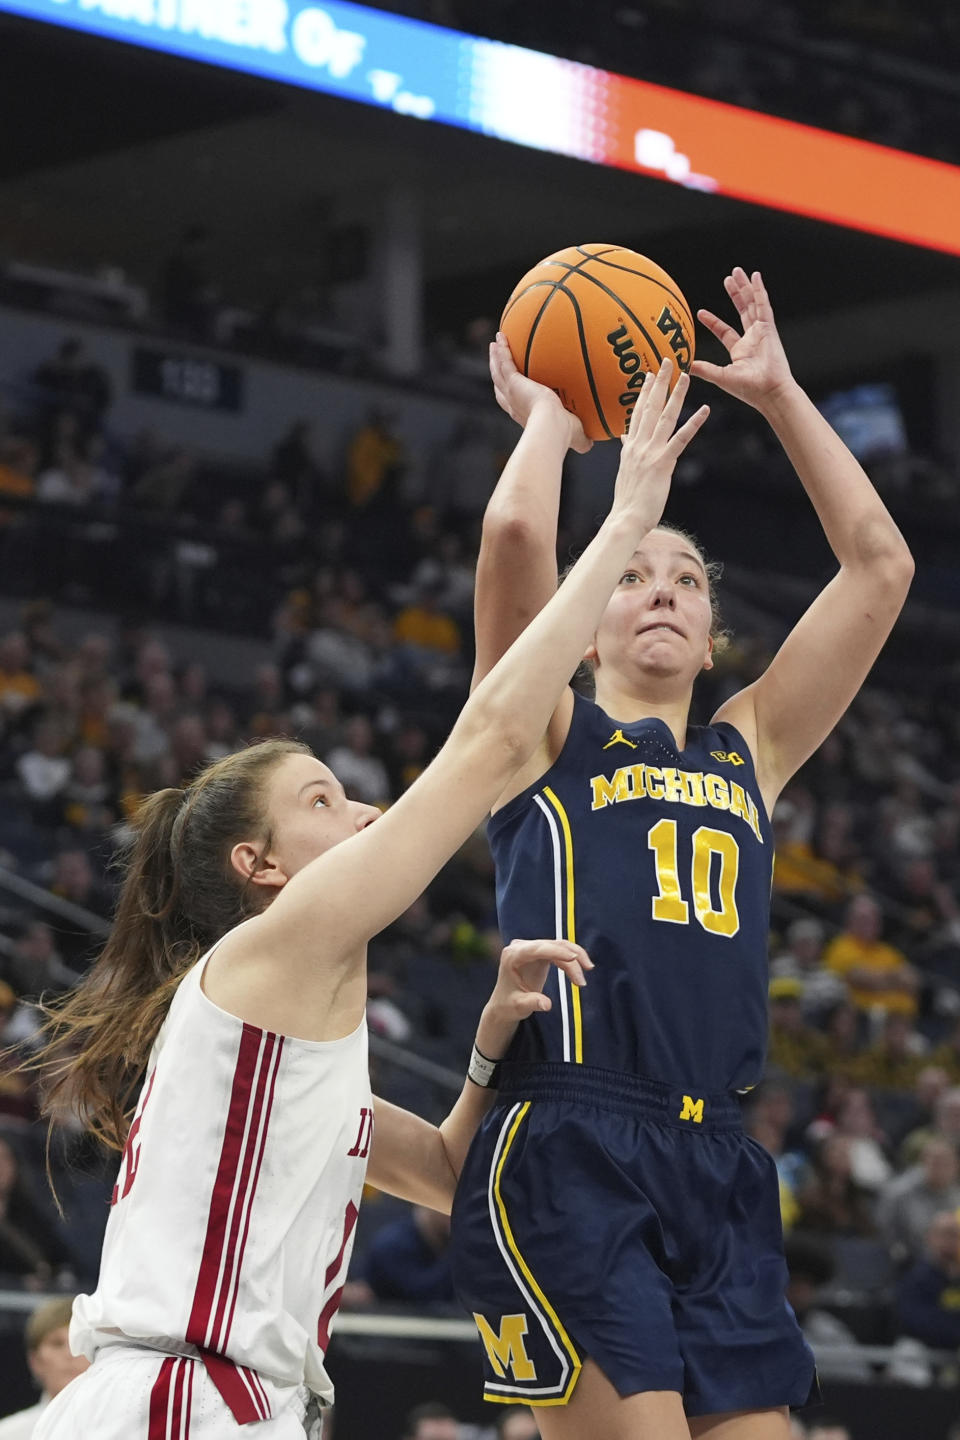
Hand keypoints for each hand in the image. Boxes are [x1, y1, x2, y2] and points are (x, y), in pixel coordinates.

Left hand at [479, 938, 593, 1049]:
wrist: (504, 1005)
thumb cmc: (508, 1006)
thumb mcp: (518, 1007)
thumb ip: (532, 1003)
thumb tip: (547, 1005)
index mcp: (512, 956)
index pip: (537, 948)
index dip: (556, 951)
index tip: (573, 957)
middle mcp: (521, 947)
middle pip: (551, 946)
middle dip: (570, 960)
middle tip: (582, 982)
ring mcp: (531, 948)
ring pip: (558, 946)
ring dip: (575, 958)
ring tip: (586, 974)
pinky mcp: (540, 952)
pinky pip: (559, 951)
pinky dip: (571, 959)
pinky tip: (581, 969)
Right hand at [490, 335, 592, 453]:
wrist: (552, 427)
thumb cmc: (563, 435)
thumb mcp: (574, 435)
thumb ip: (581, 439)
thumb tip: (591, 445)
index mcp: (523, 414)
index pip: (511, 402)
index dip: (509, 393)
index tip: (510, 384)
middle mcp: (514, 403)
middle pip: (500, 384)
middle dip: (497, 372)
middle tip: (497, 359)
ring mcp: (511, 392)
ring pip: (498, 371)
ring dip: (495, 357)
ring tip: (495, 344)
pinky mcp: (513, 382)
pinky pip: (505, 362)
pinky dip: (501, 350)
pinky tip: (501, 337)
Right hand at [610, 361, 708, 532]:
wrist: (626, 518)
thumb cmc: (628, 499)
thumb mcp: (625, 470)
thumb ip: (627, 450)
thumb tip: (625, 436)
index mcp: (630, 446)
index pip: (638, 412)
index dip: (644, 392)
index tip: (649, 374)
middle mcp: (639, 444)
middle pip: (650, 407)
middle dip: (659, 383)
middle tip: (667, 362)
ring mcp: (650, 452)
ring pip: (665, 417)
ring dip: (677, 395)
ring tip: (687, 377)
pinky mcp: (663, 464)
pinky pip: (681, 439)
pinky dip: (694, 423)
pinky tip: (705, 410)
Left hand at [691, 268, 792, 409]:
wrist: (770, 391)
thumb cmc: (750, 390)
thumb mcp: (722, 377)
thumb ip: (705, 370)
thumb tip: (685, 366)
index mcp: (741, 351)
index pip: (725, 331)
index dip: (713, 322)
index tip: (700, 312)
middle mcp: (752, 339)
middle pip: (742, 311)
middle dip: (734, 295)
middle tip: (727, 279)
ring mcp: (762, 332)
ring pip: (751, 304)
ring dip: (744, 288)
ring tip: (736, 272)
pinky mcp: (769, 328)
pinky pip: (763, 305)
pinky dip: (759, 290)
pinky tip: (755, 277)